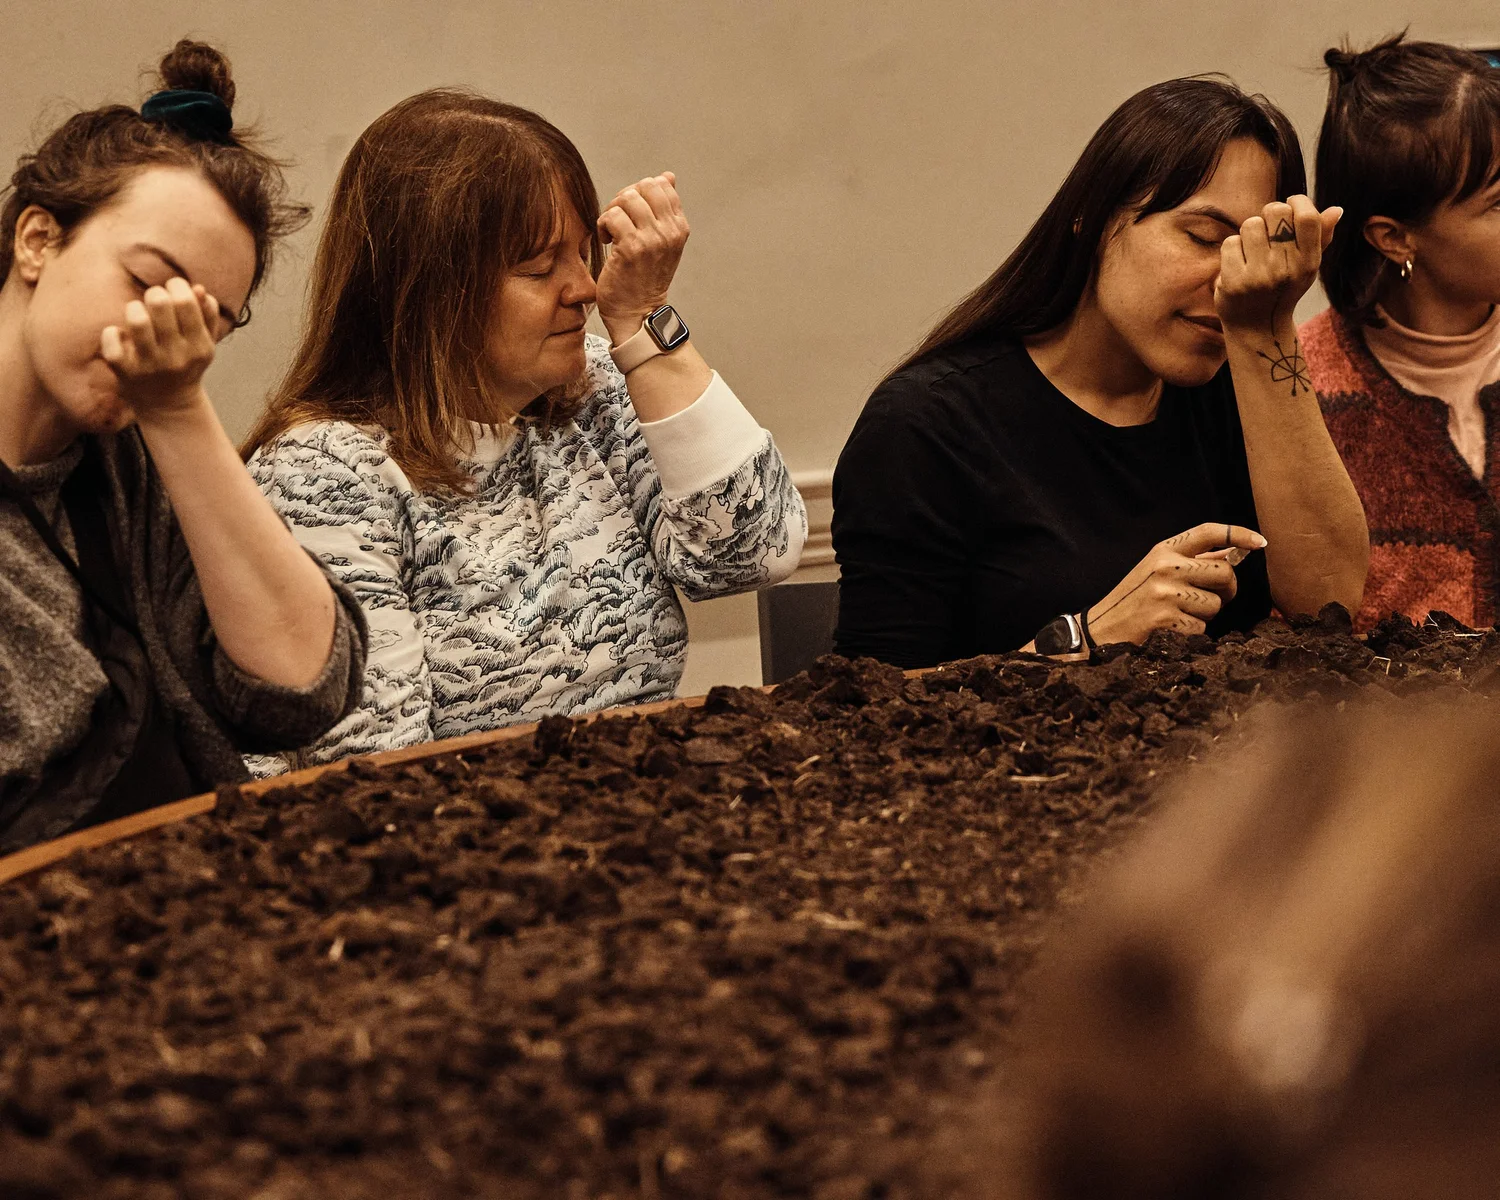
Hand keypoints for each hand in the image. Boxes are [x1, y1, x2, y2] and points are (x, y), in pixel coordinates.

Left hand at [100, 277, 218, 416]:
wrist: (169, 406)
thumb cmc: (186, 364)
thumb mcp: (204, 343)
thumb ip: (206, 315)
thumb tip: (198, 288)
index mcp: (199, 346)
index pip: (185, 301)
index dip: (176, 286)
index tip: (173, 290)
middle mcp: (176, 356)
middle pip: (160, 304)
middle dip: (154, 293)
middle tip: (154, 301)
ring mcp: (149, 365)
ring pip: (136, 320)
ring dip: (134, 308)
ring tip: (137, 314)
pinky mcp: (125, 372)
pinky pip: (112, 341)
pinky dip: (111, 333)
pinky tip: (120, 336)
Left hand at [595, 172, 689, 342]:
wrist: (636, 312)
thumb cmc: (644, 277)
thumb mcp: (662, 240)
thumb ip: (663, 209)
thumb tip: (668, 176)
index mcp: (679, 227)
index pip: (662, 185)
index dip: (640, 192)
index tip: (631, 213)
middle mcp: (670, 231)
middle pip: (645, 186)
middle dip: (625, 197)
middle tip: (617, 220)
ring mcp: (652, 239)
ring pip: (627, 198)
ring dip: (612, 211)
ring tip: (611, 231)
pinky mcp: (632, 248)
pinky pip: (612, 216)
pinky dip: (604, 225)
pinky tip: (607, 241)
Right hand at [1087, 523, 1266, 644]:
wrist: (1100, 629)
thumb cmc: (1134, 600)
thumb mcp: (1157, 572)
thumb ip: (1191, 562)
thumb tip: (1233, 554)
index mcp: (1163, 551)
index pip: (1209, 532)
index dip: (1239, 534)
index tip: (1260, 543)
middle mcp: (1165, 566)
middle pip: (1225, 573)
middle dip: (1226, 590)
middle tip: (1213, 598)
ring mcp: (1165, 592)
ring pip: (1216, 604)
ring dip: (1206, 615)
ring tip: (1180, 615)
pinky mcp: (1166, 618)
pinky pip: (1202, 627)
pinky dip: (1193, 633)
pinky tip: (1172, 630)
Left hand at [1213, 196, 1341, 334]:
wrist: (1256, 327)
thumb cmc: (1282, 290)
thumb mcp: (1307, 267)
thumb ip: (1321, 238)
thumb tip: (1336, 209)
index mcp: (1309, 262)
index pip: (1307, 217)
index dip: (1296, 202)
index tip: (1289, 205)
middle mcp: (1287, 269)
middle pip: (1276, 212)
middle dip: (1268, 215)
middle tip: (1266, 231)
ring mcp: (1260, 276)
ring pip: (1250, 224)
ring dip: (1248, 234)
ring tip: (1252, 252)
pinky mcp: (1235, 282)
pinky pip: (1231, 243)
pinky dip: (1232, 250)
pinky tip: (1238, 265)